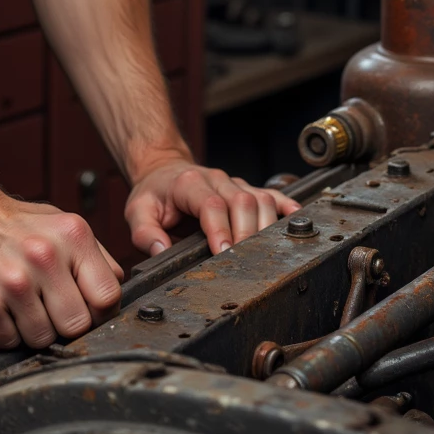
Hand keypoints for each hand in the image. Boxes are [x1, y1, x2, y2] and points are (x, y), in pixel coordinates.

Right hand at [0, 185, 123, 348]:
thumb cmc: (18, 226)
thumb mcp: (65, 227)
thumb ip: (97, 260)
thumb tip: (117, 292)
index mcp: (73, 236)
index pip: (107, 298)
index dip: (98, 310)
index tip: (85, 306)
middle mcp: (44, 255)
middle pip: (77, 325)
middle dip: (65, 323)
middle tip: (49, 304)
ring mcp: (12, 279)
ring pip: (43, 339)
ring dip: (34, 329)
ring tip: (24, 302)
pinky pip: (9, 341)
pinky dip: (7, 331)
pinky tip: (3, 306)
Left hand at [125, 157, 299, 256]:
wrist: (164, 169)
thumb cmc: (154, 193)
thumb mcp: (137, 210)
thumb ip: (144, 232)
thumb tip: (159, 249)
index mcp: (189, 184)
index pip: (210, 204)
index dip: (220, 228)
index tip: (223, 252)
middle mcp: (216, 180)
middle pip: (242, 201)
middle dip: (246, 234)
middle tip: (245, 263)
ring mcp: (234, 183)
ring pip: (260, 198)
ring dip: (266, 226)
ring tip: (267, 254)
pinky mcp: (246, 188)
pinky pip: (272, 193)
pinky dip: (286, 207)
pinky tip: (295, 221)